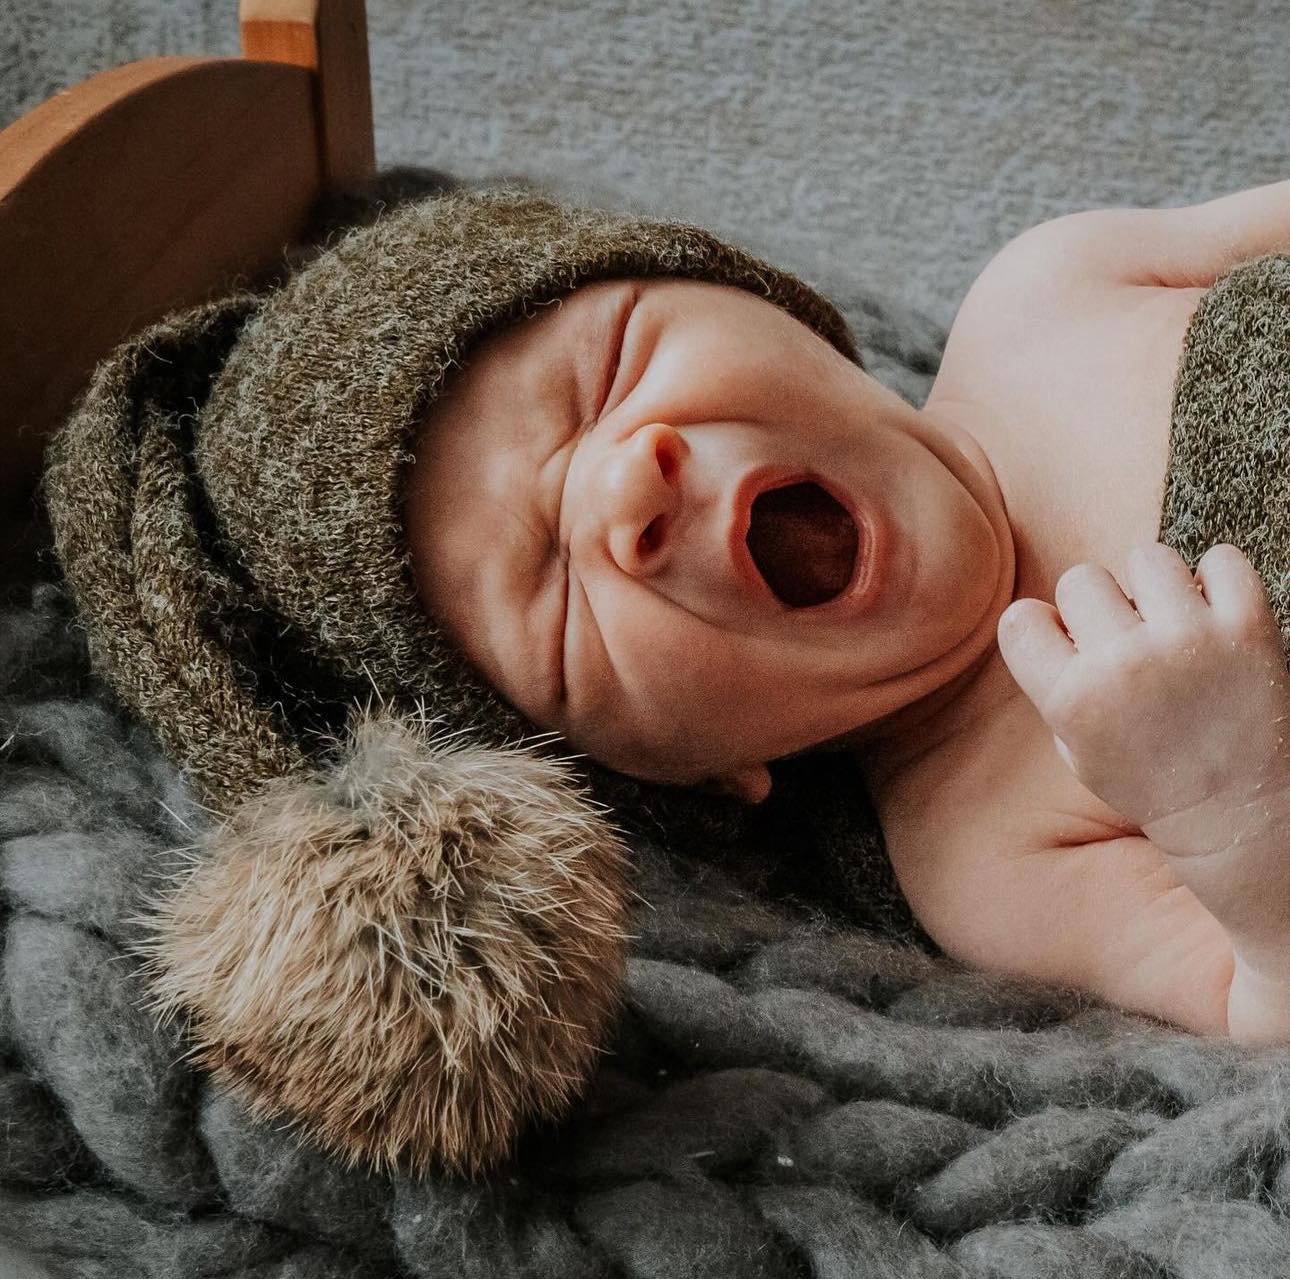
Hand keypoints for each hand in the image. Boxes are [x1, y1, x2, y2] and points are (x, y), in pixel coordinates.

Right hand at [996, 542, 1289, 854]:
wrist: (1241, 814)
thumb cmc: (1154, 781)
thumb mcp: (1077, 749)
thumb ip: (1058, 685)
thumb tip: (1060, 618)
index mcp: (1073, 700)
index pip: (1019, 620)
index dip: (1042, 626)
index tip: (1065, 642)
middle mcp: (1124, 665)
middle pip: (1081, 579)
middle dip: (1098, 603)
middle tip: (1125, 635)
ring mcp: (1187, 641)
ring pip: (1147, 558)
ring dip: (1156, 585)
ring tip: (1173, 621)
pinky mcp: (1247, 628)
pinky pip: (1222, 560)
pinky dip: (1219, 578)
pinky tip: (1214, 612)